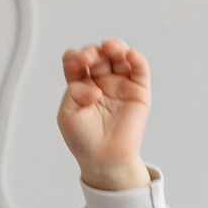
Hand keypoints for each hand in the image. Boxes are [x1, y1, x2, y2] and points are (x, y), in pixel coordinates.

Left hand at [59, 39, 150, 191]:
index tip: (75, 65)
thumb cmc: (83, 140)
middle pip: (98, 54)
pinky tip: (129, 55)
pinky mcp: (138, 91)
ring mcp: (120, 84)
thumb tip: (95, 87)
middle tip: (88, 58)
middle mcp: (100, 80)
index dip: (74, 57)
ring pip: (119, 55)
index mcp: (81, 84)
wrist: (104, 160)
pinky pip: (140, 69)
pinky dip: (136, 58)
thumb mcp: (67, 115)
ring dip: (115, 46)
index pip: (76, 61)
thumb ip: (74, 94)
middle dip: (92, 51)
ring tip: (110, 48)